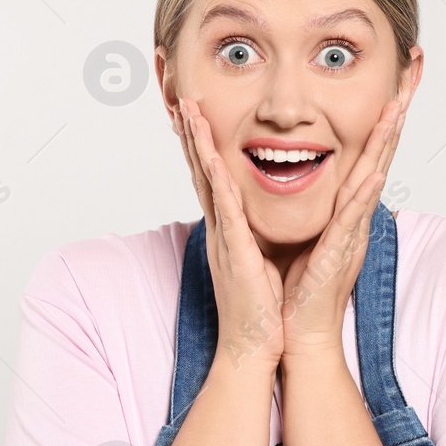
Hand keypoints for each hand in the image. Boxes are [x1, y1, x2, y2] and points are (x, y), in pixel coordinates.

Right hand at [176, 96, 285, 374]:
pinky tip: (211, 158)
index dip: (204, 144)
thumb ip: (253, 236)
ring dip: (199, 146)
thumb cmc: (261, 308)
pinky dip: (218, 183)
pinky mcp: (235, 253)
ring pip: (207, 183)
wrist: (255, 346)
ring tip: (190, 113)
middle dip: (193, 135)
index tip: (198, 114)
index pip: (213, 178)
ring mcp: (224, 239)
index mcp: (229, 229)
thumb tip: (255, 219)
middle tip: (184, 99)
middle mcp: (221, 229)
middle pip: (202, 171)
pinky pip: (226, 211)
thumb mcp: (257, 260)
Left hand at [278, 98, 405, 360]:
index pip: (365, 153)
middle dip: (395, 114)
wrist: (296, 333)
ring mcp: (350, 233)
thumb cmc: (297, 288)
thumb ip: (311, 205)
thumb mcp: (303, 232)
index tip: (393, 83)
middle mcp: (354, 217)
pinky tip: (378, 172)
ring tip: (398, 109)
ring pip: (372, 178)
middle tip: (412, 76)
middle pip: (379, 154)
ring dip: (386, 143)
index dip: (379, 118)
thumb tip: (305, 180)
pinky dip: (366, 196)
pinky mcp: (338, 254)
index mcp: (343, 209)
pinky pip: (353, 219)